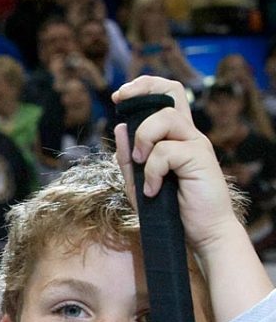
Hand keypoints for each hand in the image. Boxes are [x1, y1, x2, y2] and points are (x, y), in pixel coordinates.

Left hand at [112, 76, 235, 253]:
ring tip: (140, 163)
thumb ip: (127, 158)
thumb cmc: (170, 210)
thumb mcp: (138, 183)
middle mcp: (188, 135)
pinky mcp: (200, 158)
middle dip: (142, 90)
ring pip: (165, 118)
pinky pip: (166, 151)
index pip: (168, 96)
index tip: (120, 96)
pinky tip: (154, 190)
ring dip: (143, 138)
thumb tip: (120, 127)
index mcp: (175, 137)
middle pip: (171, 93)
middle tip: (120, 102)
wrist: (201, 234)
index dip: (145, 87)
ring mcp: (196, 144)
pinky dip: (152, 170)